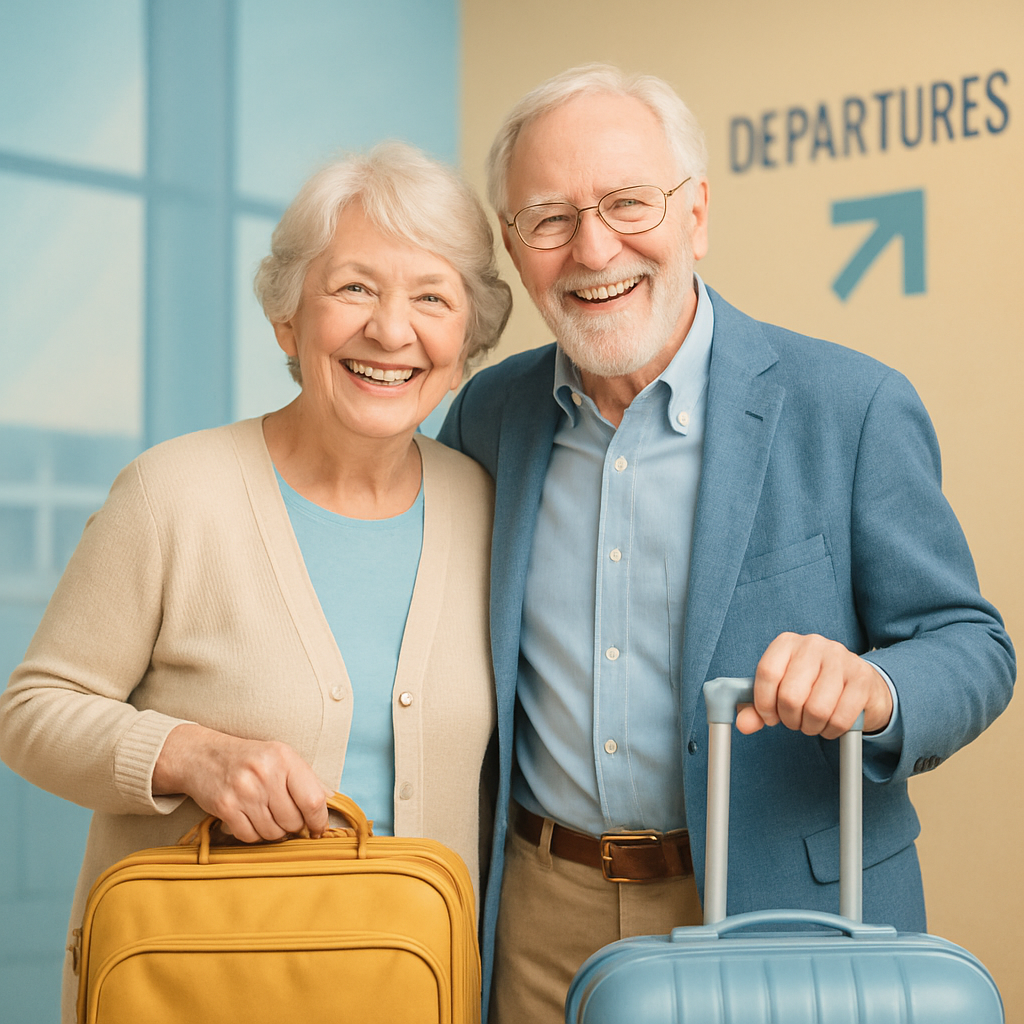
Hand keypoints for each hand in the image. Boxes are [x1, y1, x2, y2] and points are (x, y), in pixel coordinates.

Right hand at [153, 723, 329, 841]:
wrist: (202, 756)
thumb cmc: (249, 759)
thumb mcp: (280, 756)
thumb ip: (306, 778)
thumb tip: (331, 800)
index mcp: (284, 758)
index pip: (313, 800)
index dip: (319, 820)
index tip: (318, 828)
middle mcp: (265, 773)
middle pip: (293, 821)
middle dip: (294, 826)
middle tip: (285, 817)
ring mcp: (243, 791)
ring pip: (273, 833)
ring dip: (274, 831)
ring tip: (266, 815)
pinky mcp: (225, 807)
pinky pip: (250, 837)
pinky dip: (254, 834)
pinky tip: (250, 819)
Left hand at [735, 632, 892, 738]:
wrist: (860, 683)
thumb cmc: (813, 686)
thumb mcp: (781, 690)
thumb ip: (758, 708)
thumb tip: (743, 724)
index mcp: (787, 642)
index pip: (767, 673)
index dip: (763, 703)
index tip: (769, 717)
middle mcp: (813, 644)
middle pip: (790, 695)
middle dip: (790, 718)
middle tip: (795, 721)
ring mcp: (841, 659)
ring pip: (816, 709)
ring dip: (811, 727)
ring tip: (812, 722)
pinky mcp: (862, 679)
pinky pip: (840, 718)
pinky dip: (831, 731)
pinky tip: (830, 725)